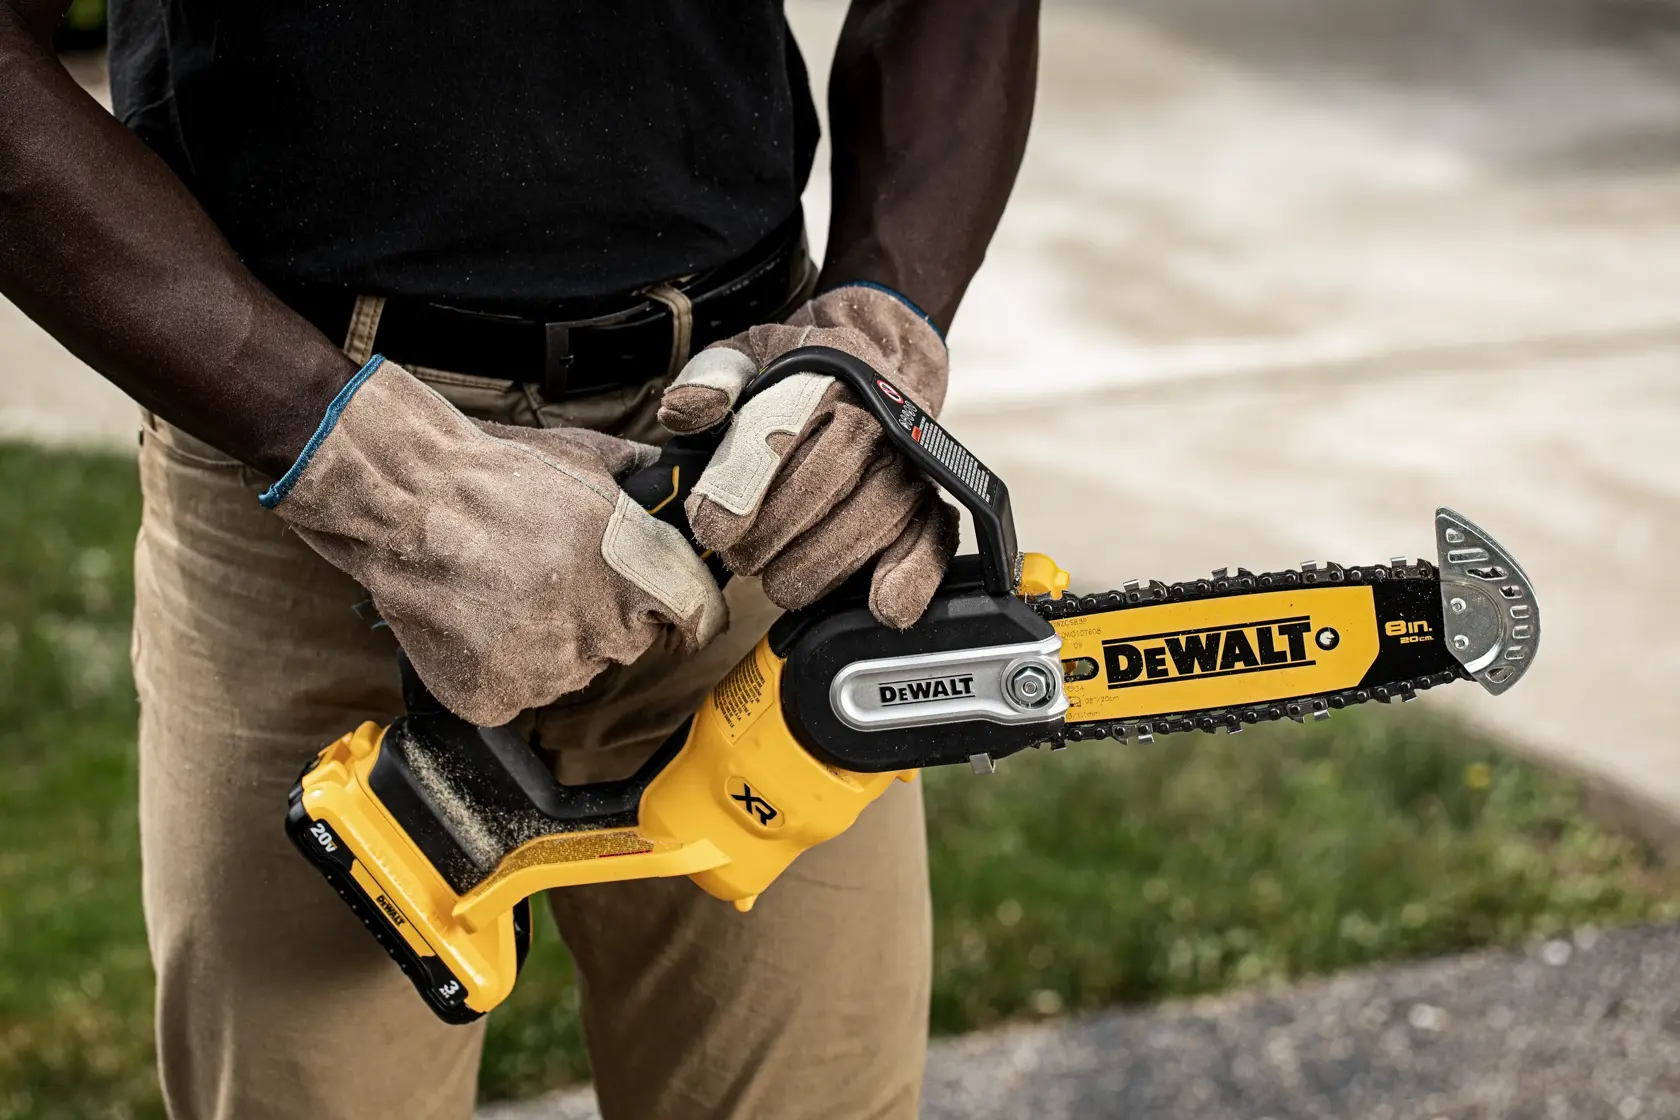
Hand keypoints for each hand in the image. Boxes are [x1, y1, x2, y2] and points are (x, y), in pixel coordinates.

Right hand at [261, 358, 726, 725]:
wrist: (406, 505)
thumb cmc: (493, 477)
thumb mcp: (584, 458)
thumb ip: (637, 477)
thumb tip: (667, 475)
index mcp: (635, 578)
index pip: (691, 618)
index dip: (674, 606)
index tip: (661, 604)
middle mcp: (598, 634)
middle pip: (625, 643)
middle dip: (601, 615)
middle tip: (553, 577)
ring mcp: (545, 674)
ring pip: (569, 670)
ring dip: (550, 642)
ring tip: (505, 591)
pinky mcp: (495, 699)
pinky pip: (515, 692)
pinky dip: (500, 666)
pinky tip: (478, 620)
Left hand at [658, 284, 957, 627]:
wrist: (879, 367)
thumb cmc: (806, 373)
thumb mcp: (751, 356)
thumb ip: (713, 376)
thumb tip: (683, 411)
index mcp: (832, 377)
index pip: (788, 436)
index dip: (745, 491)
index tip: (713, 531)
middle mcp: (881, 420)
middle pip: (829, 487)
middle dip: (774, 535)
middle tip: (740, 559)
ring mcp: (911, 465)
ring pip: (872, 523)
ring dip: (818, 567)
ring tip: (779, 581)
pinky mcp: (932, 501)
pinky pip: (933, 540)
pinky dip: (913, 576)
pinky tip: (883, 605)